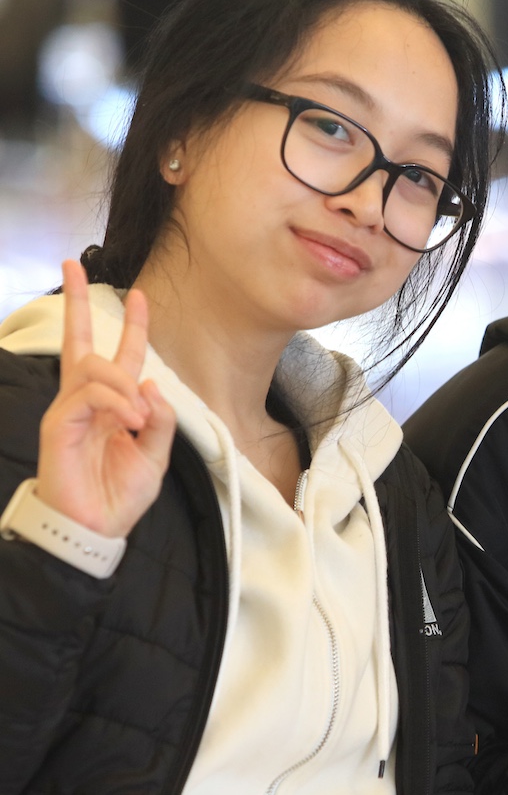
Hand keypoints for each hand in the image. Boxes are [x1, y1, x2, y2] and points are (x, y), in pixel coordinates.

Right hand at [35, 260, 175, 536]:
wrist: (97, 529)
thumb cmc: (120, 494)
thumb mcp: (156, 454)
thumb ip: (161, 418)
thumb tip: (151, 382)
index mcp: (112, 405)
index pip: (120, 355)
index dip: (131, 326)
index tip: (140, 294)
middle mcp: (87, 401)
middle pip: (80, 342)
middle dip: (76, 301)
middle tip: (72, 265)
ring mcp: (69, 411)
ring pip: (94, 366)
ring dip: (125, 385)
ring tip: (139, 418)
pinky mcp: (58, 425)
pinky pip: (89, 395)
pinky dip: (116, 402)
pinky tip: (129, 420)